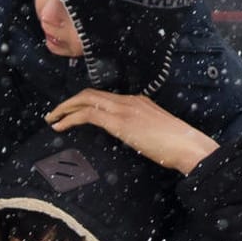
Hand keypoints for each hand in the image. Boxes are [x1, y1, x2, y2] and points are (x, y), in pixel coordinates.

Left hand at [45, 90, 219, 173]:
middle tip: (55, 113)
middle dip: (69, 102)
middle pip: (91, 93)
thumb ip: (144, 133)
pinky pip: (87, 113)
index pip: (106, 97)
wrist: (189, 147)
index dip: (85, 102)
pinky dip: (70, 118)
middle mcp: (130, 100)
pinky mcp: (119, 120)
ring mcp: (124, 108)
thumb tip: (135, 142)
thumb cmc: (181, 147)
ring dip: (64, 108)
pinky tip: (60, 126)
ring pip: (85, 99)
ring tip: (52, 119)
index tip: (74, 112)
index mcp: (140, 102)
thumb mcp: (159, 135)